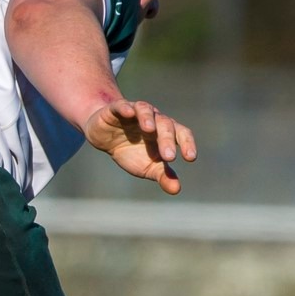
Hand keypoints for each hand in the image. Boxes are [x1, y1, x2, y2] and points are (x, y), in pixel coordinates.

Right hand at [81, 98, 196, 194]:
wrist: (104, 138)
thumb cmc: (131, 151)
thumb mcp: (147, 166)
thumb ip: (162, 175)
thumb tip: (176, 189)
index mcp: (165, 132)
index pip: (181, 134)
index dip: (188, 144)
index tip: (190, 158)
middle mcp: (154, 119)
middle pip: (165, 124)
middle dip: (167, 139)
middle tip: (168, 157)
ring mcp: (135, 112)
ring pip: (146, 110)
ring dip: (148, 118)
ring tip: (149, 129)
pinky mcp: (116, 109)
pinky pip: (122, 105)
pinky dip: (126, 108)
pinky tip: (128, 113)